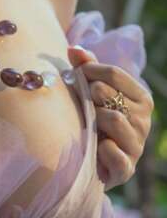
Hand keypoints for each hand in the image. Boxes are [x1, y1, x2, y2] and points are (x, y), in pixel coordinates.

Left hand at [67, 44, 154, 190]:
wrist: (92, 169)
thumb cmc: (93, 126)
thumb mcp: (92, 97)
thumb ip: (87, 70)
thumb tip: (73, 48)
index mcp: (141, 99)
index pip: (115, 74)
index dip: (90, 70)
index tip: (74, 74)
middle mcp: (143, 120)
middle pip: (110, 94)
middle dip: (89, 96)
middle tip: (80, 103)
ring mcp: (137, 145)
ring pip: (112, 120)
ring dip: (93, 120)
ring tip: (87, 125)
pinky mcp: (127, 169)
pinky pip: (113, 153)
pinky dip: (101, 149)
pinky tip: (95, 148)